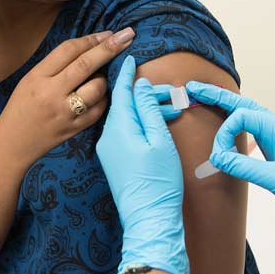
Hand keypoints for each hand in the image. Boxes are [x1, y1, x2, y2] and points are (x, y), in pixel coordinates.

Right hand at [0, 28, 134, 164]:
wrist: (12, 144)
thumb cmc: (21, 108)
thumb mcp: (30, 80)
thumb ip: (55, 66)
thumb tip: (90, 48)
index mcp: (37, 77)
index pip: (68, 50)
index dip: (91, 39)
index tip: (108, 33)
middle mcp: (51, 93)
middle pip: (86, 64)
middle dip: (110, 48)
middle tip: (127, 35)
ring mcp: (65, 113)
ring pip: (97, 88)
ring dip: (104, 79)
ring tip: (99, 78)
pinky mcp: (74, 129)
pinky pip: (99, 109)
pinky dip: (103, 99)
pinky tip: (98, 96)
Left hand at [97, 56, 190, 273]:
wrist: (148, 220)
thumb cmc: (159, 182)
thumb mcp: (159, 141)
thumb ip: (148, 110)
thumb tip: (139, 86)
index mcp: (118, 128)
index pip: (121, 91)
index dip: (127, 72)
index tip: (129, 53)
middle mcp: (107, 136)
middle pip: (122, 103)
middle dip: (140, 90)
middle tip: (162, 86)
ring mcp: (108, 150)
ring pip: (124, 117)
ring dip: (142, 108)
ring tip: (167, 106)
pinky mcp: (113, 160)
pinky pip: (123, 132)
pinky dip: (137, 122)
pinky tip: (152, 123)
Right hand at [185, 82, 274, 226]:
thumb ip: (245, 167)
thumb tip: (218, 158)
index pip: (242, 117)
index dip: (224, 134)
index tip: (218, 157)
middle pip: (244, 106)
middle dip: (218, 97)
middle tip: (193, 88)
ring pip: (248, 116)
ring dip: (227, 109)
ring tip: (204, 100)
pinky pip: (254, 132)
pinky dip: (236, 127)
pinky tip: (227, 128)